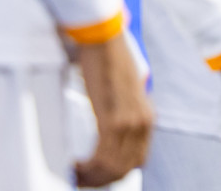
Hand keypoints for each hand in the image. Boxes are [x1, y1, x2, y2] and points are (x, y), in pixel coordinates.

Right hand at [74, 35, 152, 186]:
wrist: (106, 42)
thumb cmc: (110, 64)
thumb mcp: (125, 94)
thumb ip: (124, 114)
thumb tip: (111, 132)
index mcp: (147, 118)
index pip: (137, 161)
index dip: (115, 174)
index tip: (95, 175)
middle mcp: (142, 123)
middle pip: (125, 168)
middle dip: (100, 180)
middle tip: (79, 179)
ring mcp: (129, 122)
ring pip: (112, 167)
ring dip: (91, 176)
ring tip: (73, 173)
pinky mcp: (112, 119)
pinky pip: (102, 156)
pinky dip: (87, 168)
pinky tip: (73, 166)